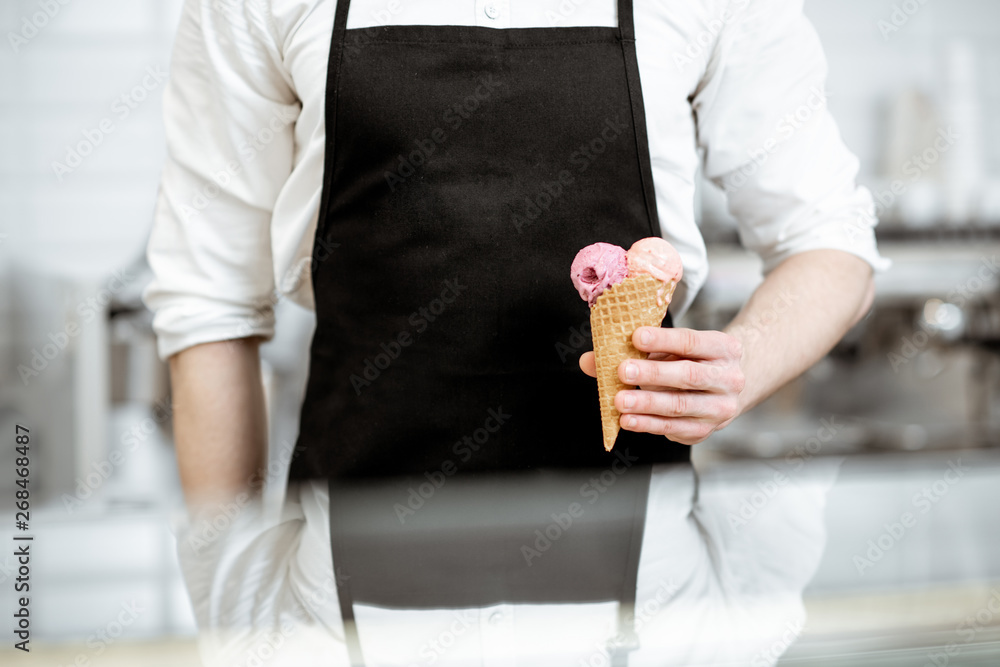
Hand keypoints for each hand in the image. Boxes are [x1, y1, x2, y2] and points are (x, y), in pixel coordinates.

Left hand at [579, 327, 744, 444]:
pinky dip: (648, 424)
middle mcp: (729, 378)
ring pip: (680, 405)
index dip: (664, 340)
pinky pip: (674, 428)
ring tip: (619, 401)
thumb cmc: (691, 361)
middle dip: (653, 373)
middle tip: (623, 371)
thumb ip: (635, 350)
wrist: (724, 388)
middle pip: (688, 376)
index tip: (636, 336)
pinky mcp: (705, 430)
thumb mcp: (671, 348)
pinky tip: (627, 420)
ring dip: (647, 403)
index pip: (692, 342)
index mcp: (723, 348)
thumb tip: (590, 360)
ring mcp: (720, 408)